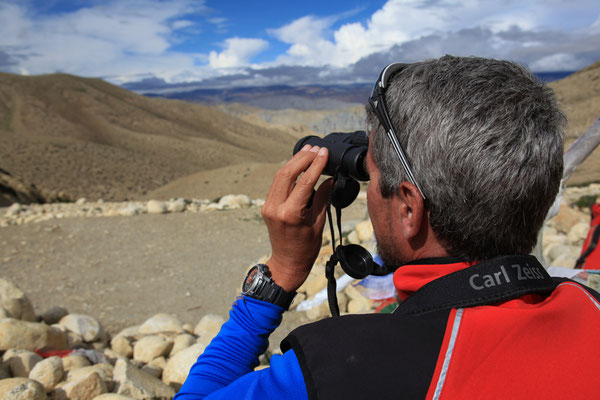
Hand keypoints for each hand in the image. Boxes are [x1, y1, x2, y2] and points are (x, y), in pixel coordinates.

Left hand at [261, 145, 332, 291]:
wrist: (287, 262)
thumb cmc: (306, 248)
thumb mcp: (318, 222)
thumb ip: (322, 197)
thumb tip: (330, 178)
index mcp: (290, 214)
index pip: (304, 182)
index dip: (315, 165)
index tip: (324, 153)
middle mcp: (276, 208)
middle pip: (287, 173)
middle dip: (302, 158)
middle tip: (316, 149)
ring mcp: (268, 206)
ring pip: (279, 176)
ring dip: (294, 162)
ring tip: (308, 151)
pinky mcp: (267, 206)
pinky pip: (277, 183)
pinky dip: (288, 172)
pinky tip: (298, 164)